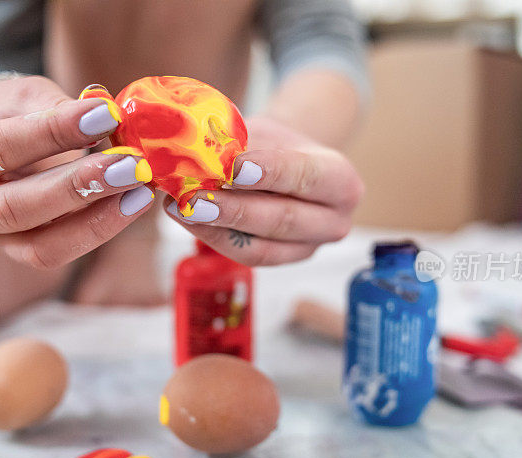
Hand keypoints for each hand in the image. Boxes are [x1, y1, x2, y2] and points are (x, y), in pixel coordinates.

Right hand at [0, 76, 154, 268]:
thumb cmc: (4, 115)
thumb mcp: (19, 96)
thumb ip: (55, 106)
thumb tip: (107, 118)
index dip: (53, 132)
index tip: (106, 114)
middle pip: (18, 207)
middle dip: (80, 185)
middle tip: (131, 163)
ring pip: (43, 245)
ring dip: (99, 218)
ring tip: (141, 188)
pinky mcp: (24, 254)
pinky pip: (63, 252)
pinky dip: (102, 229)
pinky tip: (135, 202)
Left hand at [163, 116, 363, 264]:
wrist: (282, 165)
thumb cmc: (275, 145)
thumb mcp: (265, 132)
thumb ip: (241, 147)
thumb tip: (200, 156)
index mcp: (341, 180)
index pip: (307, 177)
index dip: (270, 172)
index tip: (233, 167)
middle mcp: (334, 221)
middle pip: (283, 220)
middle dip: (234, 209)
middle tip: (193, 197)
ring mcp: (309, 247)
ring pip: (261, 247)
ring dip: (215, 228)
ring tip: (180, 208)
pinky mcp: (281, 261)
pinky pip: (246, 256)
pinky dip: (213, 238)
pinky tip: (186, 218)